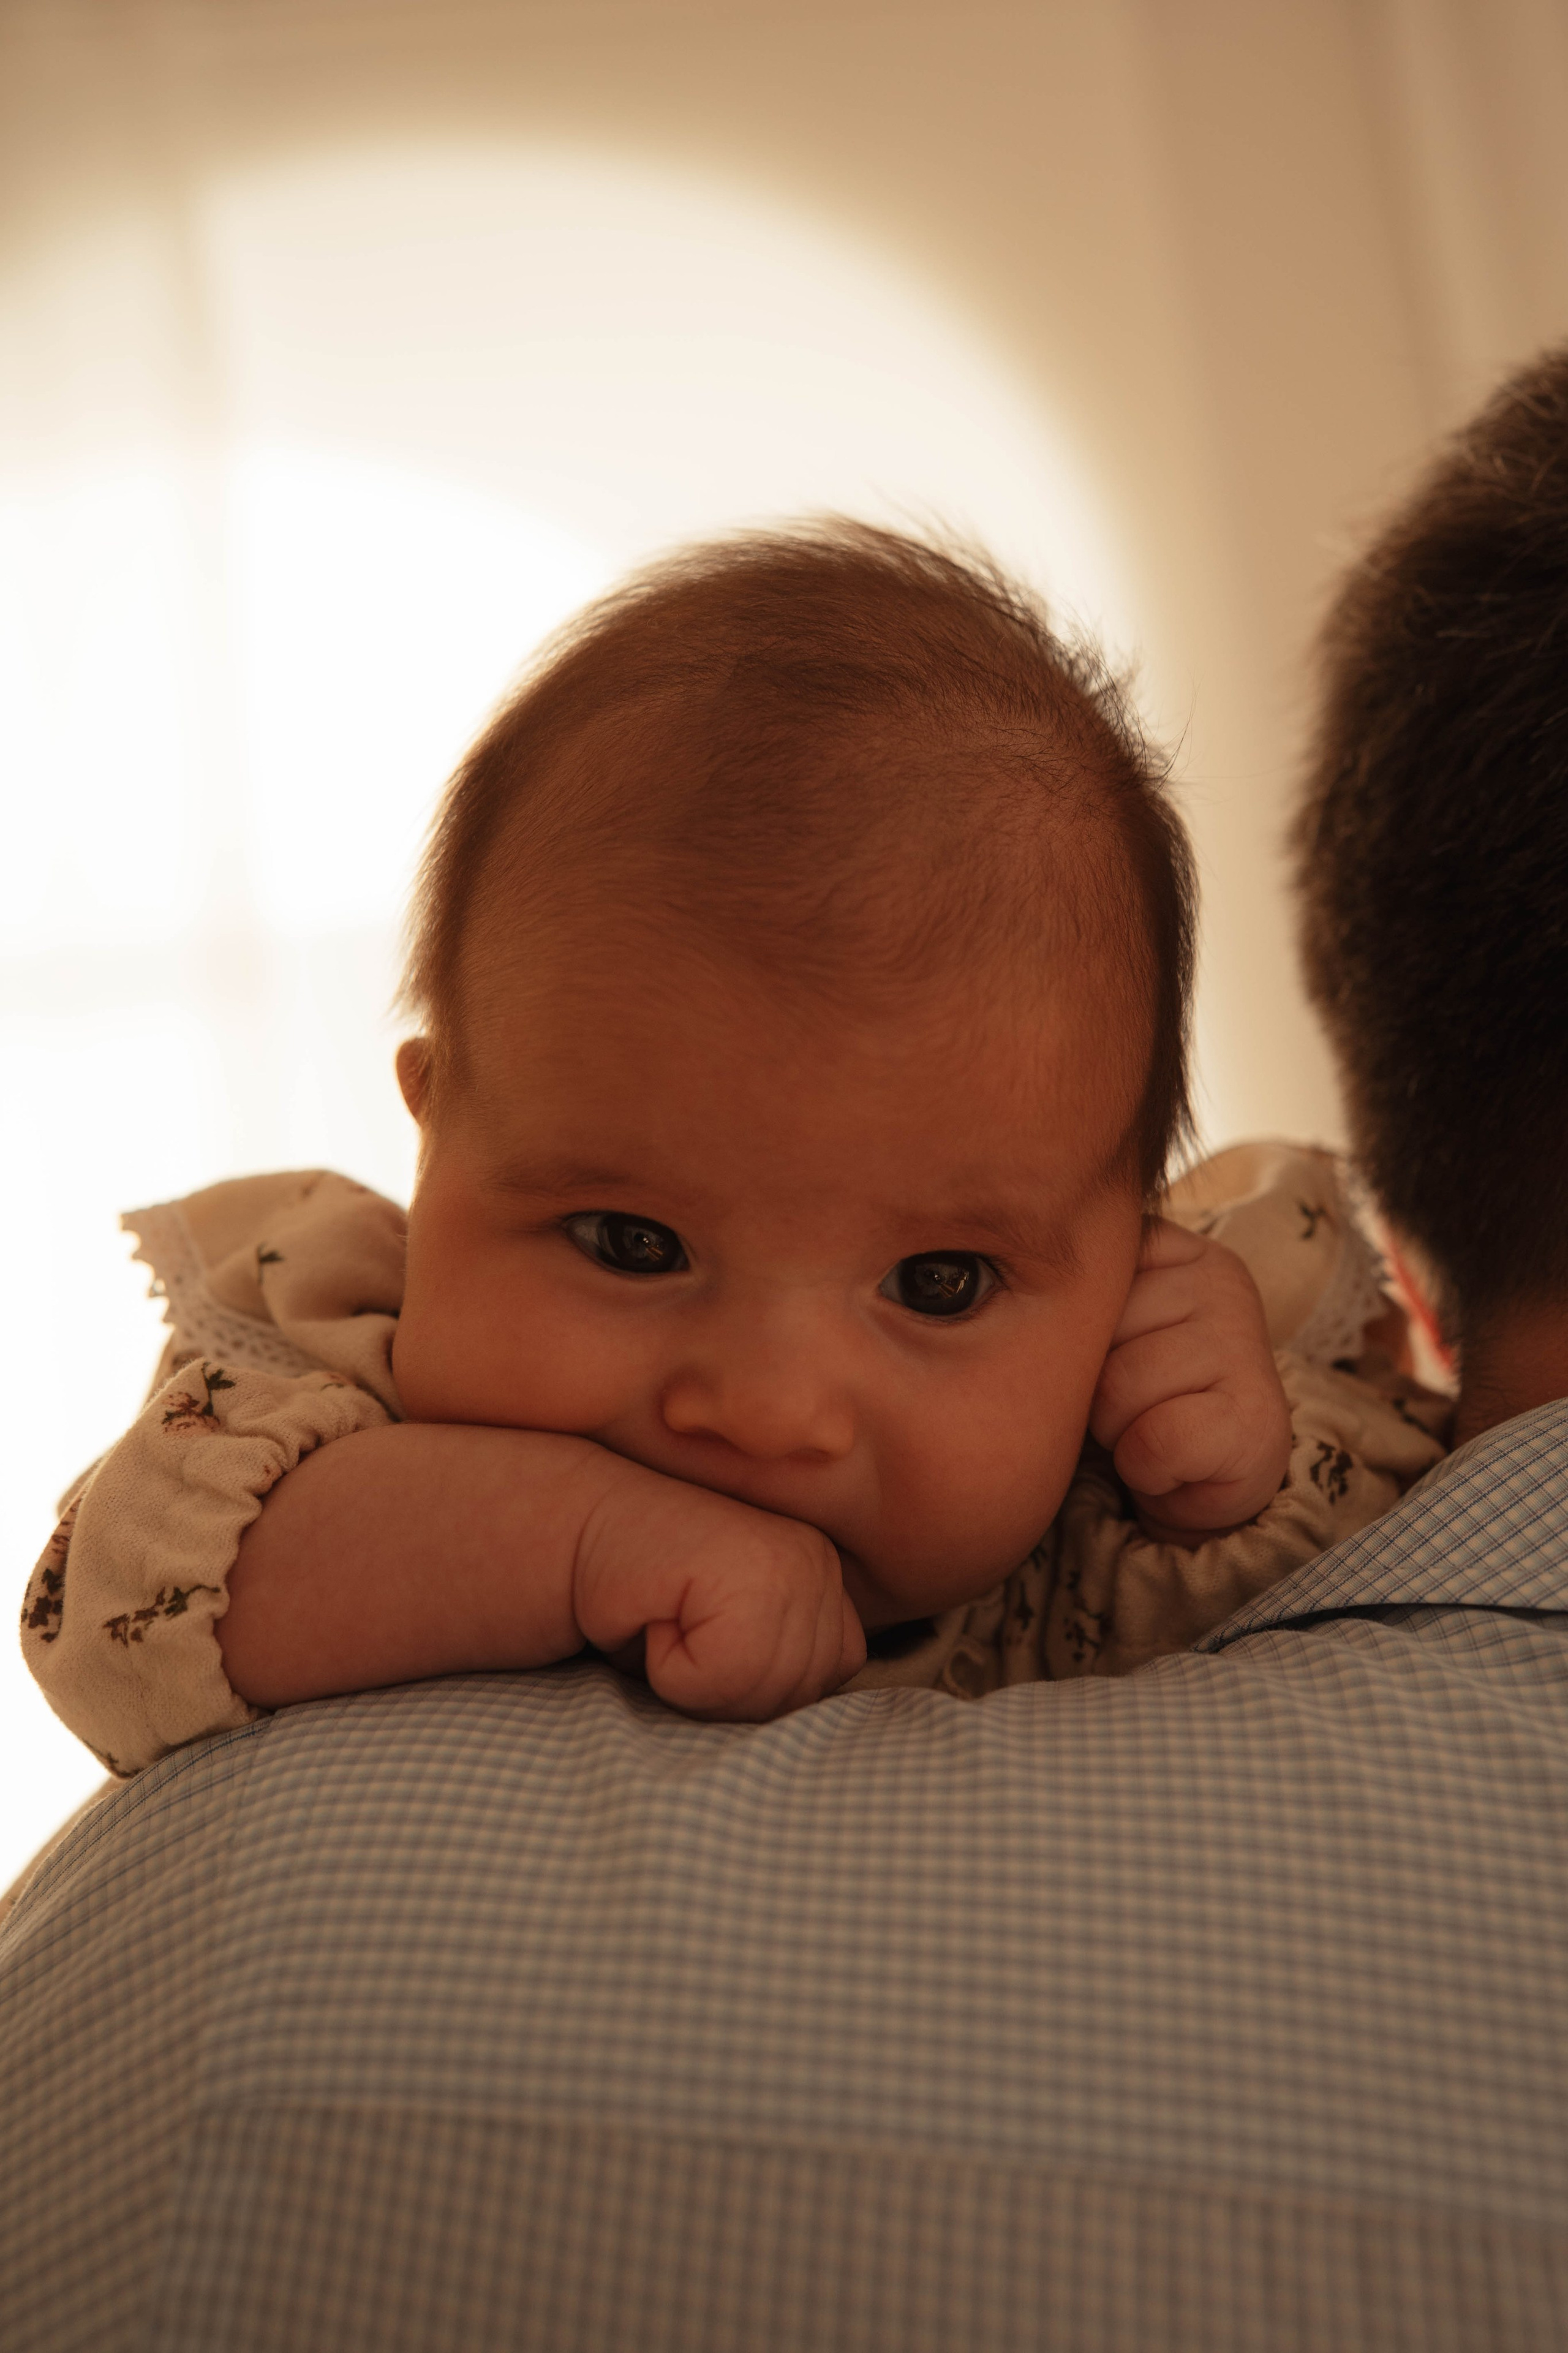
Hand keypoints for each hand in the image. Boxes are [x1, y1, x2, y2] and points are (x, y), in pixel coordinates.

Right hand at [571, 1461, 865, 1719]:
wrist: (578, 1535)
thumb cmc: (647, 1603)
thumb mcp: (737, 1645)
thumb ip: (784, 1669)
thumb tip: (804, 1731)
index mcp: (826, 1576)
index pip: (833, 1676)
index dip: (756, 1683)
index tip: (706, 1635)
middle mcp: (819, 1563)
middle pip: (798, 1695)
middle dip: (726, 1691)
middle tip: (678, 1631)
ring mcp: (792, 1563)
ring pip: (761, 1692)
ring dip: (697, 1682)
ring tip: (668, 1622)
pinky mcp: (750, 1574)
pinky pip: (725, 1677)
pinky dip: (675, 1672)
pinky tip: (657, 1617)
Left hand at [1089, 1218, 1291, 1543]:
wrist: (1204, 1494)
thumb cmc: (1138, 1405)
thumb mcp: (1100, 1333)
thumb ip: (1069, 1297)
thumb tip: (1006, 1287)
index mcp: (1173, 1250)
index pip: (1075, 1274)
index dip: (1065, 1337)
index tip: (1103, 1361)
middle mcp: (1219, 1281)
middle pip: (1090, 1329)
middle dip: (1088, 1387)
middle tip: (1128, 1407)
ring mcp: (1243, 1342)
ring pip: (1117, 1386)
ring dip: (1116, 1431)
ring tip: (1149, 1433)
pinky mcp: (1256, 1417)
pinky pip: (1154, 1442)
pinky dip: (1147, 1470)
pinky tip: (1174, 1465)